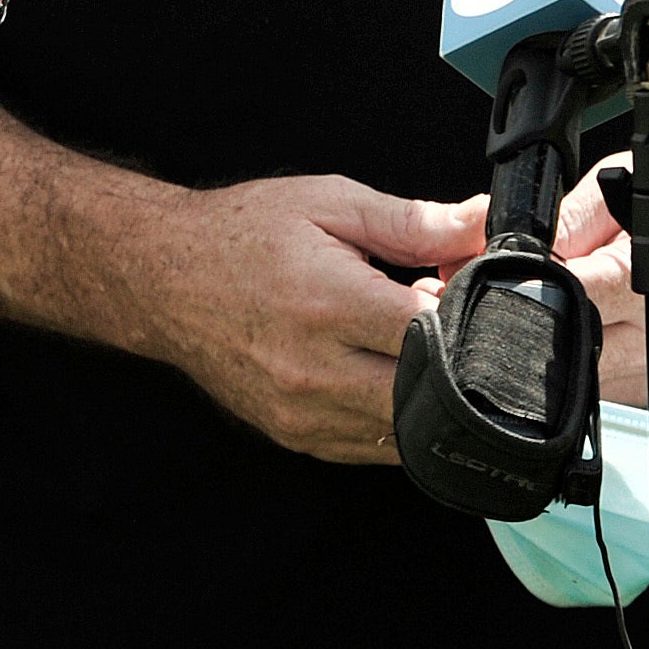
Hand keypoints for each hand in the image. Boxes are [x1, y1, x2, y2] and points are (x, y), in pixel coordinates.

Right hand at [135, 176, 477, 464]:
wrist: (163, 279)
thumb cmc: (244, 234)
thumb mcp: (331, 204)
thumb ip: (414, 222)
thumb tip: (485, 224)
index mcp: (328, 303)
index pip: (436, 334)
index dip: (470, 313)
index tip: (467, 287)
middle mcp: (314, 371)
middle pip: (430, 392)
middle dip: (456, 358)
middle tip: (440, 315)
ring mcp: (304, 414)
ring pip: (408, 428)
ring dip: (427, 389)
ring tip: (402, 339)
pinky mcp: (298, 439)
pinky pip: (375, 445)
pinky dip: (395, 411)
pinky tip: (380, 367)